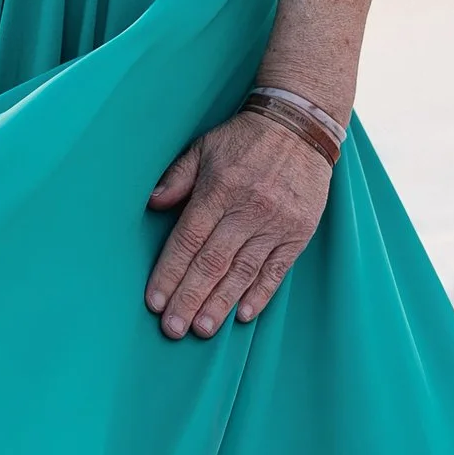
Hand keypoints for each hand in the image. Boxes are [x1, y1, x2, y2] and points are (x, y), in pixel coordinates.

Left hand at [145, 110, 331, 337]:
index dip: (170, 273)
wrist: (301, 124)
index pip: (188, 240)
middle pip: (212, 262)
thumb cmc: (246, 138)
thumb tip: (152, 204)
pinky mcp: (299, 231)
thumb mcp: (204, 147)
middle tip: (174, 330)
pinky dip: (261, 293)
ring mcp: (276, 222)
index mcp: (219, 189)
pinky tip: (244, 314)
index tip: (155, 301)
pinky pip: (277, 269)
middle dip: (190, 298)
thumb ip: (177, 178)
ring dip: (221, 304)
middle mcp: (248, 208)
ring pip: (243, 271)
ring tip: (203, 329)